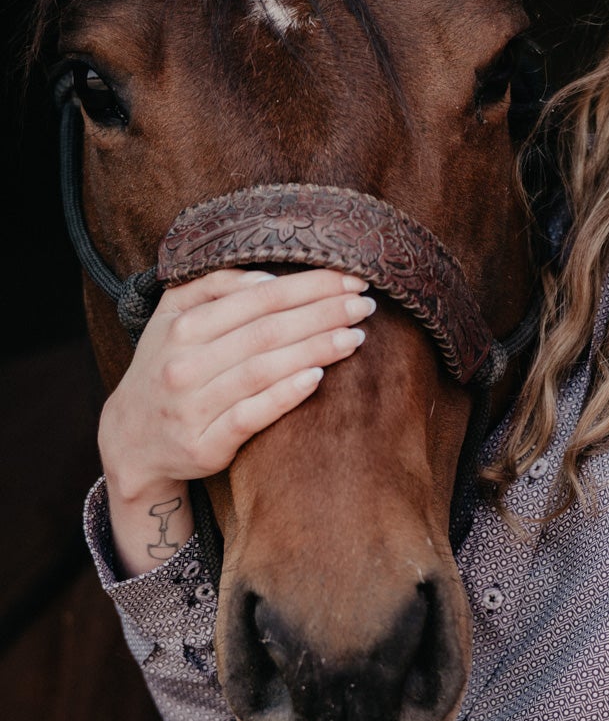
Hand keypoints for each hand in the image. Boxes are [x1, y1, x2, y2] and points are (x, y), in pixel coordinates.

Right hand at [98, 267, 375, 573]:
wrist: (132, 441)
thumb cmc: (166, 368)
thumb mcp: (172, 318)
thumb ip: (213, 288)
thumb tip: (267, 278)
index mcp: (182, 325)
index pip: (257, 298)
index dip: (307, 287)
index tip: (350, 279)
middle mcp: (185, 362)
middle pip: (266, 330)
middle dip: (322, 314)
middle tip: (364, 304)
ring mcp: (193, 405)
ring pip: (263, 369)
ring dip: (315, 349)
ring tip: (356, 336)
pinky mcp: (205, 442)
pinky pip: (251, 415)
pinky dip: (285, 394)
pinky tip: (318, 377)